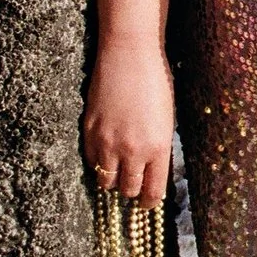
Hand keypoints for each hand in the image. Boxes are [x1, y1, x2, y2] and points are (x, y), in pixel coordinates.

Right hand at [81, 37, 174, 204]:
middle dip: (132, 189)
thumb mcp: (166, 118)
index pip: (152, 192)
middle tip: (133, 183)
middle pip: (128, 190)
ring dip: (113, 178)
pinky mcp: (89, 133)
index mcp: (158, 147)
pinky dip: (98, 162)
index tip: (148, 201)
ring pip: (106, 181)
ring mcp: (108, 143)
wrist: (130, 55)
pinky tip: (105, 152)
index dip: (150, 201)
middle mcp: (133, 150)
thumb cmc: (156, 81)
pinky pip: (91, 162)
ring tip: (118, 169)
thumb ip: (158, 147)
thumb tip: (151, 171)